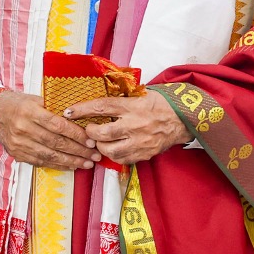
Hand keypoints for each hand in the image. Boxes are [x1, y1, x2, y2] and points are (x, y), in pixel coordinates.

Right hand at [0, 90, 99, 169]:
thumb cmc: (19, 103)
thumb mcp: (35, 98)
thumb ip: (55, 108)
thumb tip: (81, 118)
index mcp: (29, 111)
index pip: (57, 125)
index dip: (76, 134)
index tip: (91, 140)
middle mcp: (23, 128)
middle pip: (56, 142)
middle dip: (78, 151)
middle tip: (95, 155)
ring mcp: (19, 143)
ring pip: (50, 156)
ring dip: (71, 161)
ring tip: (87, 163)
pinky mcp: (17, 154)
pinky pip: (41, 162)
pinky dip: (58, 165)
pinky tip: (71, 165)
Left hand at [65, 92, 190, 165]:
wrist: (185, 119)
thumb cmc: (162, 103)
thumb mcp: (142, 94)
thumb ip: (122, 98)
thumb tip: (99, 100)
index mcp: (133, 106)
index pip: (101, 107)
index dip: (82, 109)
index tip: (69, 111)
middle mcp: (135, 124)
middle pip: (102, 133)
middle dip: (89, 133)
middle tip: (88, 130)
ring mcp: (140, 142)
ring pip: (110, 150)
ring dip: (100, 147)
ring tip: (100, 141)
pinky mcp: (144, 154)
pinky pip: (122, 159)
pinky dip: (114, 155)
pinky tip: (114, 148)